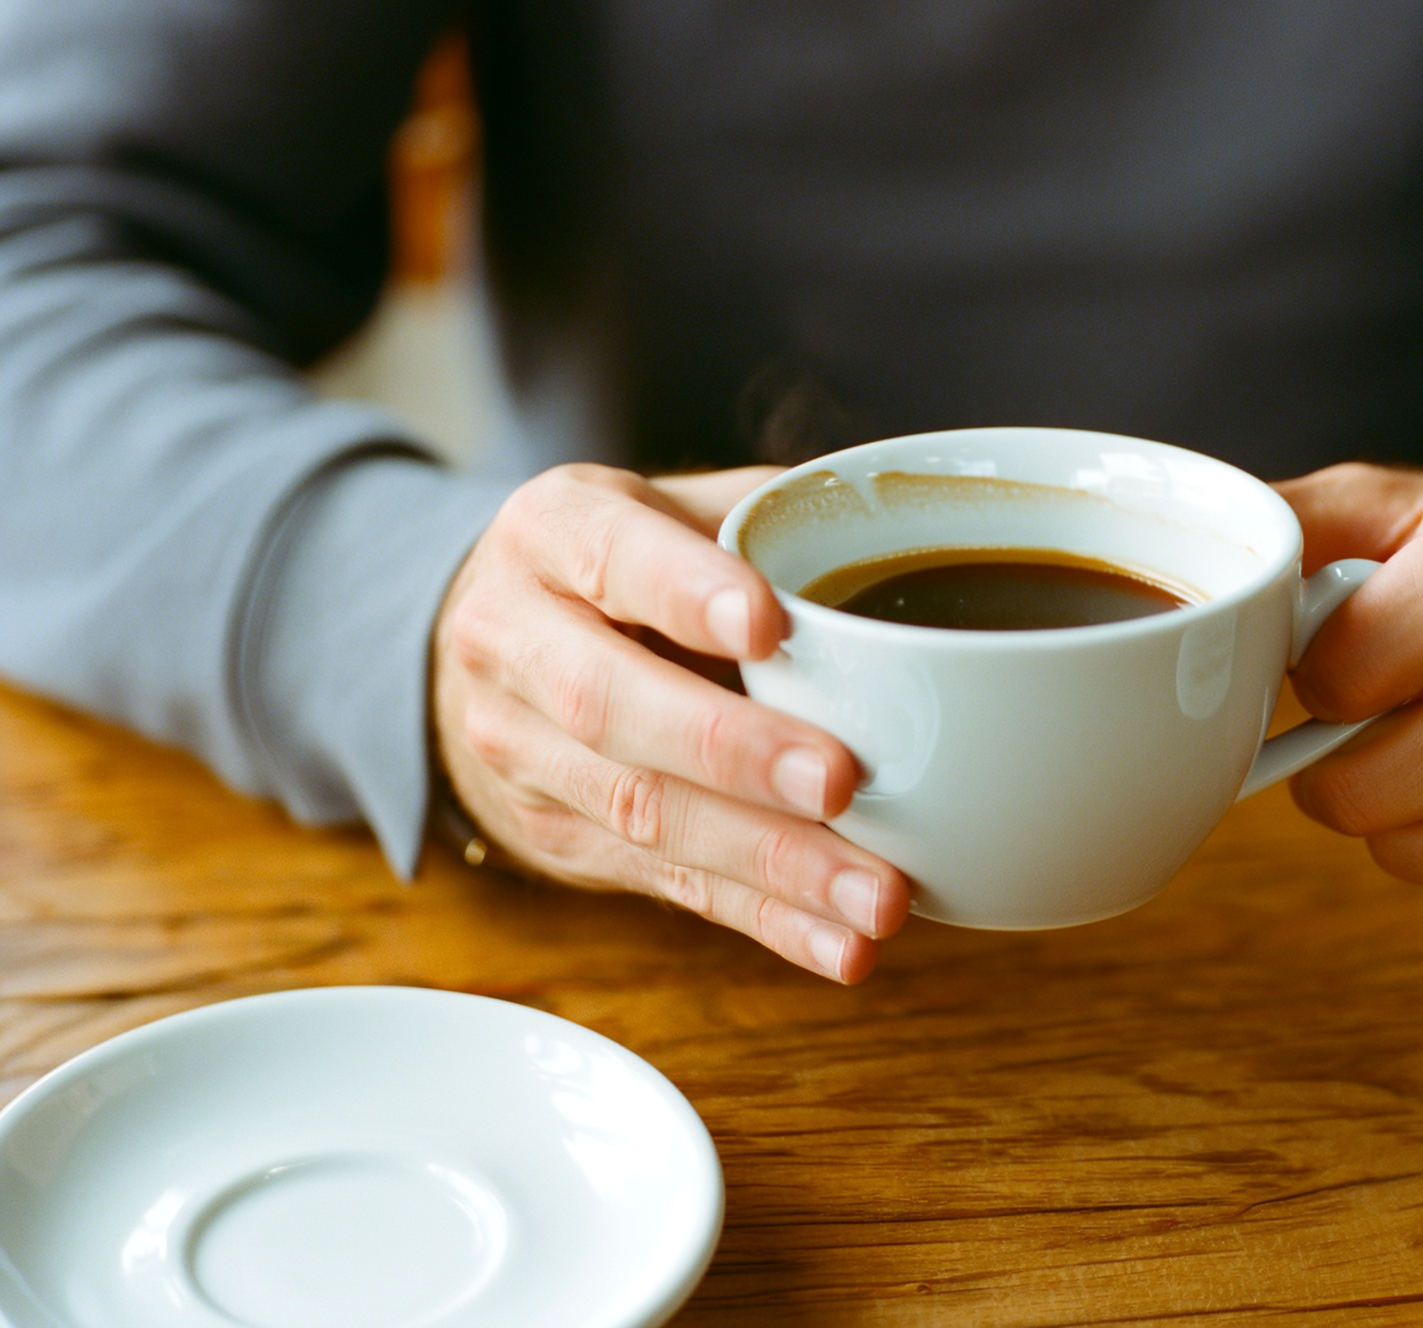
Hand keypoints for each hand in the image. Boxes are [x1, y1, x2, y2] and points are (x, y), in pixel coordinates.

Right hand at [432, 463, 910, 980]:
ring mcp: (524, 752)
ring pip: (644, 811)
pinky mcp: (560, 838)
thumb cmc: (616, 566)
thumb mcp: (663, 505)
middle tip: (843, 780)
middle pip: (613, 705)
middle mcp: (515, 640)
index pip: (612, 557)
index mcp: (552, 532)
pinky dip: (766, 922)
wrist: (483, 649)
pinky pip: (669, 883)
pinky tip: (843, 946)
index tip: (771, 622)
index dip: (688, 592)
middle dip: (734, 751)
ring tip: (876, 894)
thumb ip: (765, 516)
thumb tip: (908, 528)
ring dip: (772, 863)